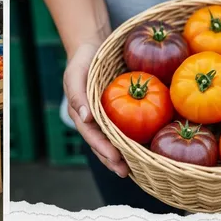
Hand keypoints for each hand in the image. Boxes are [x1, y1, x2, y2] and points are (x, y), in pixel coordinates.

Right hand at [64, 44, 129, 176]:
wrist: (94, 48)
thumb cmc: (83, 61)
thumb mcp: (75, 73)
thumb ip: (77, 95)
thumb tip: (84, 118)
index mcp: (81, 114)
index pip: (92, 136)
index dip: (102, 149)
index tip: (115, 158)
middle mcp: (93, 120)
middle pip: (102, 145)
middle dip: (112, 160)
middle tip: (125, 172)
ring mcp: (105, 118)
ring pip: (113, 141)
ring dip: (123, 156)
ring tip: (136, 169)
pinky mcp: (118, 112)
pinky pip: (125, 127)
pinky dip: (132, 139)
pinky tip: (145, 148)